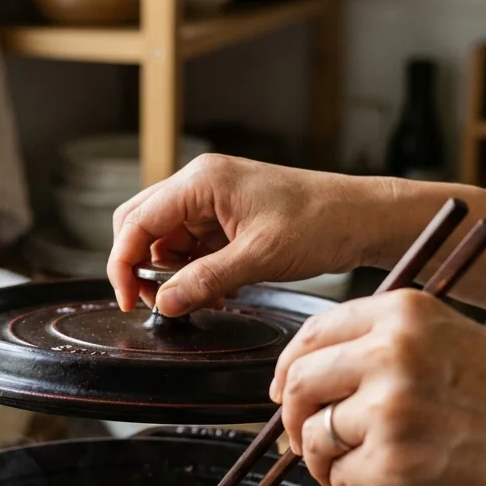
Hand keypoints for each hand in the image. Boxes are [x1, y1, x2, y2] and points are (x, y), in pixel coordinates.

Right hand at [108, 155, 385, 315]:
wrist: (362, 218)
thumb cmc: (320, 222)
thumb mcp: (258, 258)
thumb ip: (204, 281)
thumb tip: (164, 303)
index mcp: (202, 181)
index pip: (137, 222)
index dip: (124, 264)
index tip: (128, 300)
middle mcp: (201, 185)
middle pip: (142, 226)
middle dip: (142, 268)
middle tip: (159, 304)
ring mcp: (213, 201)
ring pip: (166, 240)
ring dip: (173, 275)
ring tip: (202, 299)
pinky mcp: (227, 218)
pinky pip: (193, 248)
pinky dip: (195, 273)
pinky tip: (218, 291)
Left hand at [271, 289, 485, 485]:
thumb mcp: (447, 339)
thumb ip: (384, 343)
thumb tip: (312, 370)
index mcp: (403, 312)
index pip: (312, 333)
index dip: (289, 368)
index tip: (286, 392)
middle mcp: (390, 352)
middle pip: (301, 383)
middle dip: (295, 417)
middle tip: (306, 438)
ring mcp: (390, 408)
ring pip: (314, 434)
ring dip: (320, 457)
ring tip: (347, 465)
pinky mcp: (393, 461)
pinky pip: (339, 474)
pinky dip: (348, 484)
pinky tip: (379, 480)